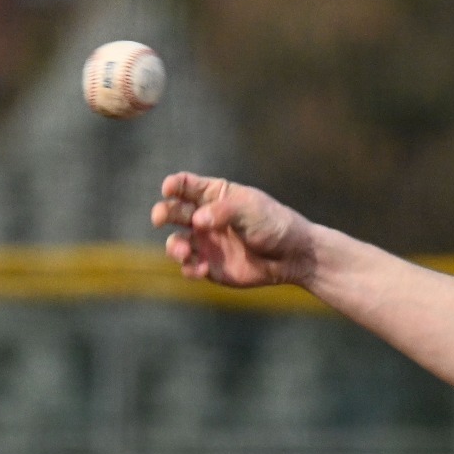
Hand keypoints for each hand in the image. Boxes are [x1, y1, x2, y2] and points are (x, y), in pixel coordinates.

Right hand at [151, 173, 317, 288]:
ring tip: (184, 251)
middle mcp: (203, 218)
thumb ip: (223, 212)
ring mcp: (205, 242)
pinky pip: (189, 267)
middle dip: (162, 213)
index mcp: (213, 196)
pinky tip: (203, 268)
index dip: (172, 185)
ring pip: (176, 243)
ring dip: (174, 247)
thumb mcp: (251, 209)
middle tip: (160, 218)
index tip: (169, 189)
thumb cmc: (274, 224)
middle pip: (172, 211)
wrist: (293, 255)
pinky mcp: (210, 266)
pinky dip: (190, 268)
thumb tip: (197, 220)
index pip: (184, 185)